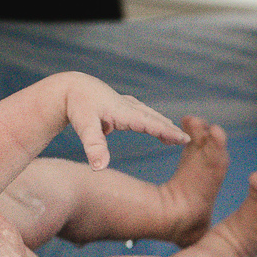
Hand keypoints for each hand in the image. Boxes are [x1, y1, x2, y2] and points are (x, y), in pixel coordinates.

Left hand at [57, 73, 187, 168]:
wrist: (69, 88)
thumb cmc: (76, 106)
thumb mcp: (84, 126)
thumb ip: (94, 146)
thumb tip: (100, 168)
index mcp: (123, 112)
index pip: (150, 123)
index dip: (168, 132)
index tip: (184, 139)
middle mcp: (128, 106)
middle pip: (154, 118)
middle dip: (170, 129)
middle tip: (187, 140)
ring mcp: (125, 105)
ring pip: (149, 115)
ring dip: (163, 125)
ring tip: (176, 137)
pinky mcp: (121, 106)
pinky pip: (142, 115)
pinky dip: (153, 121)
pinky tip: (155, 127)